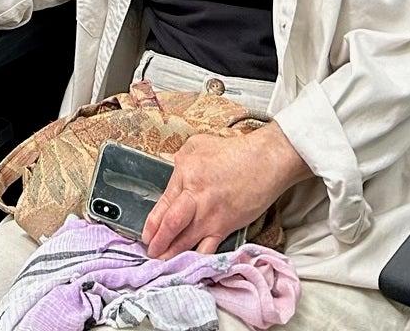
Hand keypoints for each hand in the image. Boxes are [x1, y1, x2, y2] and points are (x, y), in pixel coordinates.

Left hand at [142, 126, 308, 260]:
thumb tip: (170, 171)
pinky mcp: (225, 227)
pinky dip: (196, 258)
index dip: (151, 224)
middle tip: (150, 253)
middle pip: (170, 226)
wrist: (263, 163)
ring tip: (162, 263)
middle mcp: (195, 197)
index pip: (163, 204)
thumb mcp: (198, 144)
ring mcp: (210, 216)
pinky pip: (208, 249)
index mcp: (185, 174)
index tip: (145, 235)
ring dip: (172, 254)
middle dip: (158, 243)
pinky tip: (189, 265)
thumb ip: (180, 159)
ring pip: (185, 242)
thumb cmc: (232, 151)